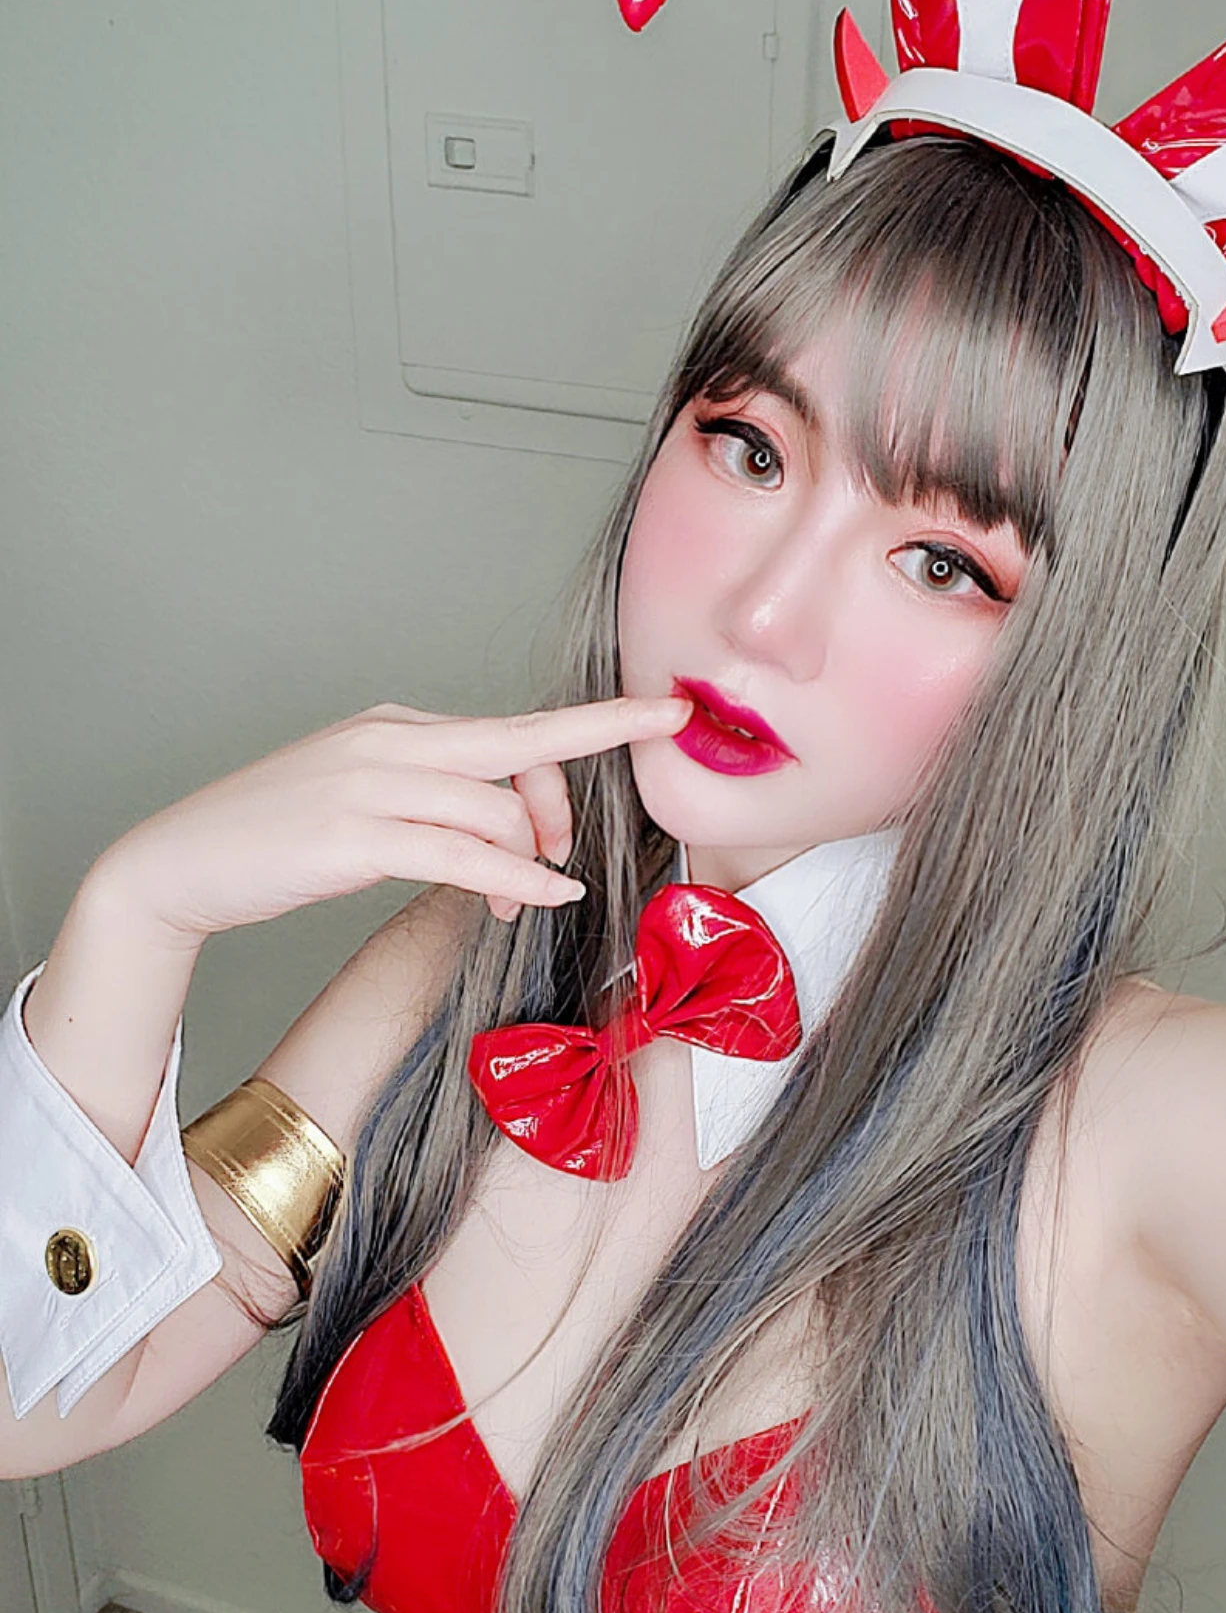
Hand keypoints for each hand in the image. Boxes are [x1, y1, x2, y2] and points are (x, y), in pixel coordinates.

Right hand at [92, 695, 693, 939]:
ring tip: (526, 898)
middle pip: (521, 744)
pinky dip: (512, 876)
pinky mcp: (352, 835)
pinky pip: (460, 854)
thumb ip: (434, 803)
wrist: (178, 864)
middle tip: (616, 798)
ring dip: (531, 860)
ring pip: (495, 809)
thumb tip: (509, 833)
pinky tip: (540, 894)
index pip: (511, 727)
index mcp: (397, 726)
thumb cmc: (275, 841)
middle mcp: (390, 740)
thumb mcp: (365, 803)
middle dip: (590, 758)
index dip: (593, 725)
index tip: (660, 714)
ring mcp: (369, 783)